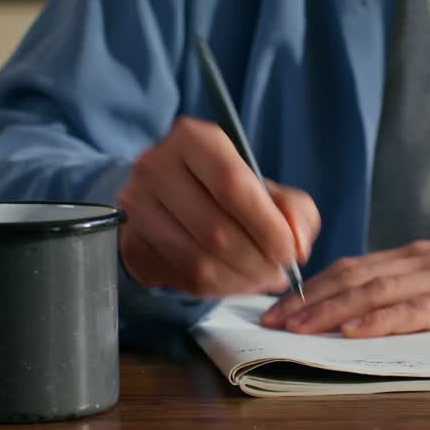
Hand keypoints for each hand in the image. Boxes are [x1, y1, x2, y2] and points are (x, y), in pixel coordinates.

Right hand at [117, 116, 319, 296]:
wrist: (166, 195)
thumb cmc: (222, 188)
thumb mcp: (262, 184)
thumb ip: (293, 209)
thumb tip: (298, 244)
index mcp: (193, 139)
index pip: (233, 186)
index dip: (267, 227)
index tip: (289, 251)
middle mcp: (156, 167)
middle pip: (217, 231)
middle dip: (258, 262)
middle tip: (278, 271)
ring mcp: (137, 207)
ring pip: (200, 263)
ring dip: (241, 281)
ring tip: (260, 278)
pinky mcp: (131, 243)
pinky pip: (184, 279)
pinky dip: (219, 289)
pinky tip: (234, 281)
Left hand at [260, 236, 429, 337]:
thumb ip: (410, 291)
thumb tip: (360, 315)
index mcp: (413, 258)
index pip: (350, 269)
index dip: (308, 288)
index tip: (274, 308)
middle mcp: (421, 261)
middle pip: (352, 277)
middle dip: (306, 301)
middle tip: (269, 322)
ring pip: (376, 291)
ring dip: (332, 311)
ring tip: (298, 329)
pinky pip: (419, 309)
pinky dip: (383, 319)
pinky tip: (356, 330)